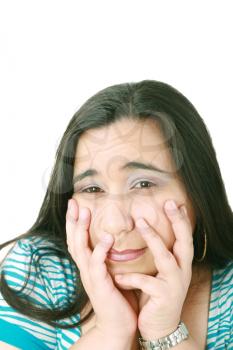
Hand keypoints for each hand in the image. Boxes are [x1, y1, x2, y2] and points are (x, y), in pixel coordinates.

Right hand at [66, 198, 138, 337]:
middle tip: (73, 202)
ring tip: (85, 212)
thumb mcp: (113, 272)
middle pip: (73, 240)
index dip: (74, 222)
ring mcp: (90, 277)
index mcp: (89, 264)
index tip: (76, 203)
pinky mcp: (99, 285)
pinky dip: (100, 250)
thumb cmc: (119, 297)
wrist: (118, 326)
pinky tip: (106, 237)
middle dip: (72, 220)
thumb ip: (111, 256)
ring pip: (80, 249)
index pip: (77, 239)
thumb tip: (118, 236)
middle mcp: (86, 269)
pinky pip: (97, 265)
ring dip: (81, 230)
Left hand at [114, 199, 193, 339]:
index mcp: (180, 263)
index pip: (184, 237)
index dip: (181, 219)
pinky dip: (131, 278)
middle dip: (178, 221)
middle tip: (169, 203)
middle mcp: (182, 271)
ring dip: (154, 238)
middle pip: (185, 241)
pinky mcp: (163, 296)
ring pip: (165, 257)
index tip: (174, 202)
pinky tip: (118, 277)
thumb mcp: (160, 273)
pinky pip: (146, 283)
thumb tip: (145, 231)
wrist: (160, 326)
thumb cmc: (156, 295)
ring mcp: (175, 283)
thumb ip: (157, 255)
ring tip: (141, 223)